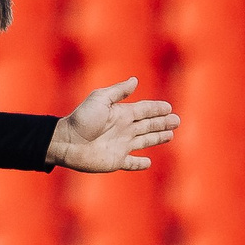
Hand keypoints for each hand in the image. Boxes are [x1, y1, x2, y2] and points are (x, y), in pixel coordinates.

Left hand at [50, 76, 178, 171]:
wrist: (67, 142)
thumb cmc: (82, 119)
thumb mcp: (100, 99)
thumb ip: (118, 92)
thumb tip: (135, 80)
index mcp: (121, 114)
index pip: (144, 110)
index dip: (157, 108)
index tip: (169, 107)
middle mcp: (123, 129)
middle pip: (148, 125)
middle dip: (163, 122)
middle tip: (177, 121)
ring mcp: (120, 145)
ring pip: (145, 141)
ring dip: (157, 138)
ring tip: (170, 135)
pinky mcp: (116, 161)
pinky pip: (131, 163)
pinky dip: (139, 164)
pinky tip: (148, 162)